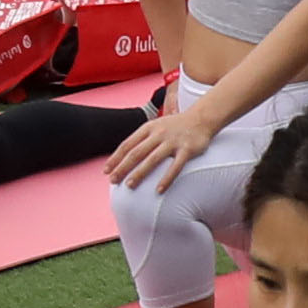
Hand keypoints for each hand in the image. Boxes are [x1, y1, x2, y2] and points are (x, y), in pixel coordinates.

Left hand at [106, 95, 231, 192]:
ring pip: (152, 159)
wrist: (201, 118)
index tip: (106, 171)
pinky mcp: (187, 149)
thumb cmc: (175, 126)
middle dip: (122, 167)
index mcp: (148, 128)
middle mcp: (159, 134)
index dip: (115, 158)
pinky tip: (158, 190)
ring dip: (139, 173)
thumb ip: (142, 139)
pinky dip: (166, 179)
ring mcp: (173, 141)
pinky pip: (175, 166)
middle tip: (113, 180)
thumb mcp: (156, 126)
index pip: (127, 144)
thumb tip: (124, 156)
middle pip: (136, 152)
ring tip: (129, 185)